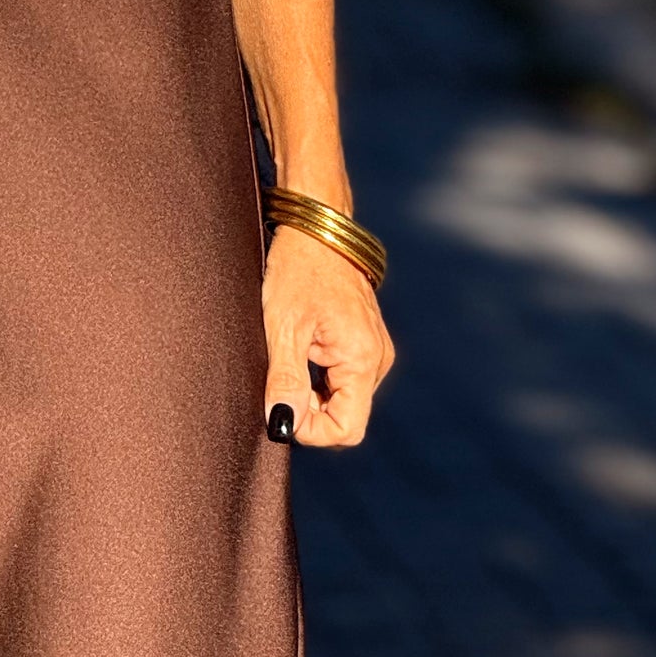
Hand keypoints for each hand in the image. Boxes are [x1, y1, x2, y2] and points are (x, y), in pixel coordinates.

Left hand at [261, 222, 394, 447]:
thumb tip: (282, 424)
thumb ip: (285, 379)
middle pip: (345, 415)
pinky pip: (343, 377)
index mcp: (363, 359)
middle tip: (278, 375)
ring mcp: (373, 349)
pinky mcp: (363, 341)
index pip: (347, 429)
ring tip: (289, 354)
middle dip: (309, 409)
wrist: (316, 226)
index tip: (281, 405)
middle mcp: (377, 359)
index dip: (311, 430)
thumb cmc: (299, 269)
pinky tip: (299, 349)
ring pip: (342, 397)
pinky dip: (318, 375)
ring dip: (311, 391)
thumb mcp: (283, 326)